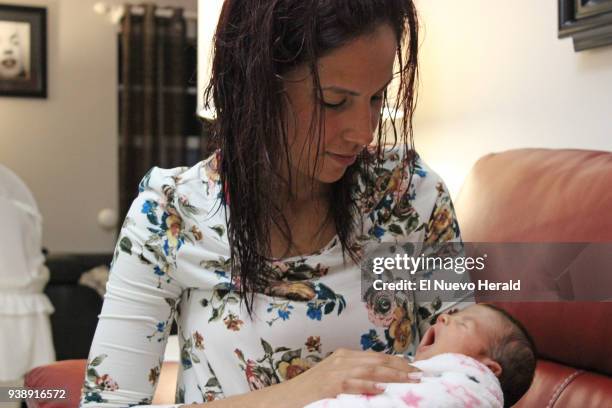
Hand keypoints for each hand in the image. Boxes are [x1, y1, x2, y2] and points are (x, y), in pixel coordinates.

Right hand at [282, 348, 421, 406]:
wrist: (284, 399)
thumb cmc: (310, 391)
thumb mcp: (334, 377)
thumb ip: (355, 376)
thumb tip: (381, 381)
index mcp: (344, 356)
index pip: (378, 357)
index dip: (398, 362)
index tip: (416, 369)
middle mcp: (342, 360)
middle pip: (378, 361)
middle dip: (402, 368)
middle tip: (421, 375)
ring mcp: (335, 371)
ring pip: (371, 370)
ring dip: (393, 375)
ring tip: (411, 380)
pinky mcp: (329, 384)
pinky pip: (353, 383)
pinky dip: (369, 385)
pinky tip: (382, 387)